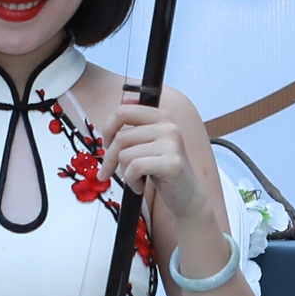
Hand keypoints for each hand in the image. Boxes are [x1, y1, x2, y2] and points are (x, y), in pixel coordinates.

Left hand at [103, 92, 212, 227]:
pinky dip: (132, 182)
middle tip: (110, 171)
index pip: (123, 111)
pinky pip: (134, 168)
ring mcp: (172, 144)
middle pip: (121, 138)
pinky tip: (140, 186)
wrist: (187, 196)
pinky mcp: (171, 163)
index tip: (107, 144)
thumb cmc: (164, 171)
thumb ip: (138, 124)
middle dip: (110, 159)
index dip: (108, 129)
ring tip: (136, 179)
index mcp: (162, 117)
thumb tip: (124, 99)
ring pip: (125, 155)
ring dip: (124, 173)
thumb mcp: (150, 143)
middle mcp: (169, 127)